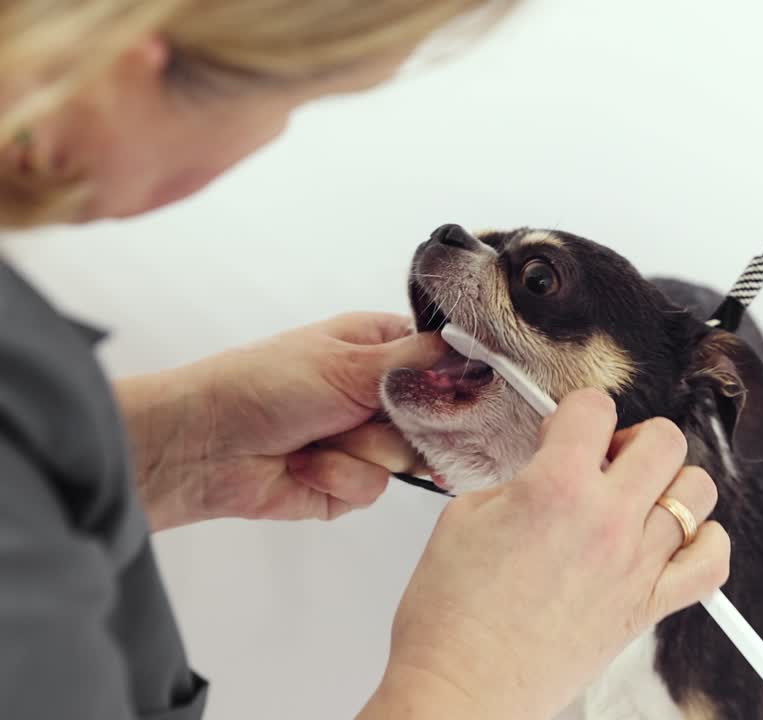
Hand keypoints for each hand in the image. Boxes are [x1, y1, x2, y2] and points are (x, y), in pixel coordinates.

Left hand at [115, 313, 444, 530]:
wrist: (202, 447)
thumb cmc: (264, 385)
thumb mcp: (348, 362)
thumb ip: (419, 361)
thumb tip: (479, 353)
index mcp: (381, 349)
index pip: (447, 361)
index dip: (459, 380)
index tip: (461, 392)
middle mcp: (379, 394)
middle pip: (438, 417)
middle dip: (403, 423)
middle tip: (370, 415)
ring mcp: (366, 440)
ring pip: (408, 457)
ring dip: (360, 451)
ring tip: (318, 438)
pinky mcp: (349, 484)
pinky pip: (376, 487)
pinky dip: (339, 478)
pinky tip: (305, 465)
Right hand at [359, 390, 730, 719]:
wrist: (461, 689)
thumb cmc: (451, 619)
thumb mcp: (464, 518)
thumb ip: (519, 482)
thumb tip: (547, 470)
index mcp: (556, 487)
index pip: (594, 407)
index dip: (576, 412)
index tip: (564, 432)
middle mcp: (607, 521)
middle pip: (665, 440)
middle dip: (633, 439)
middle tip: (604, 462)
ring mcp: (636, 565)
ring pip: (696, 493)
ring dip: (669, 486)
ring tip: (636, 500)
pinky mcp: (648, 608)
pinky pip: (711, 564)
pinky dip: (706, 544)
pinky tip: (677, 540)